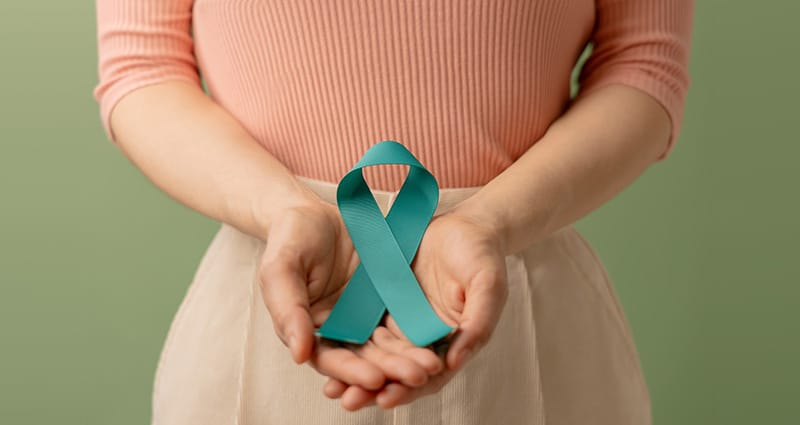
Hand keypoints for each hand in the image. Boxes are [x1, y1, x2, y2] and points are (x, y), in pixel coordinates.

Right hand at [258, 196, 441, 390]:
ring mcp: (365, 315)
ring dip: (410, 357)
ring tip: (434, 365)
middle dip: (391, 370)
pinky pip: (404, 317)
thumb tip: (299, 355)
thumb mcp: (280, 267)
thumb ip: (287, 308)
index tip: (375, 379)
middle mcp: (340, 329)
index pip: (330, 359)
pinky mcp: (387, 298)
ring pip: (389, 343)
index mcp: (310, 331)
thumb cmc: (290, 238)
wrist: (315, 210)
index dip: (351, 371)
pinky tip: (440, 338)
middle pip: (366, 358)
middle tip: (419, 376)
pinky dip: (419, 331)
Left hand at [322, 209, 509, 409]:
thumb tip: (455, 361)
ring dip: (355, 372)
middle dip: (373, 388)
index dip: (409, 388)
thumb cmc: (481, 255)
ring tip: (332, 389)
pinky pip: (363, 323)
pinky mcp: (383, 300)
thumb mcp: (488, 285)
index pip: (429, 375)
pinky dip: (347, 338)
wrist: (462, 222)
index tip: (386, 398)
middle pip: (397, 370)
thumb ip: (478, 322)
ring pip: (376, 352)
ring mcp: (401, 320)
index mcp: (452, 341)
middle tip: (349, 401)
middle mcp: (423, 336)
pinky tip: (326, 347)